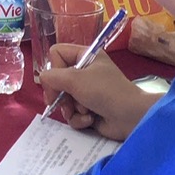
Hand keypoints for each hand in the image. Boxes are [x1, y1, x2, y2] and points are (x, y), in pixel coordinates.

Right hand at [39, 44, 158, 140]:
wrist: (131, 117)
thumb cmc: (104, 91)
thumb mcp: (74, 79)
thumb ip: (51, 76)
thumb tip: (43, 81)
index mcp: (86, 56)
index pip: (56, 53)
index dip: (54, 68)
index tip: (58, 82)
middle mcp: (86, 72)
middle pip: (57, 79)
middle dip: (61, 94)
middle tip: (64, 102)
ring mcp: (87, 92)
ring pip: (63, 99)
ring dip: (70, 108)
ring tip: (83, 111)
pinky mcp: (89, 110)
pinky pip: (72, 113)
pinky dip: (79, 118)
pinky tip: (90, 120)